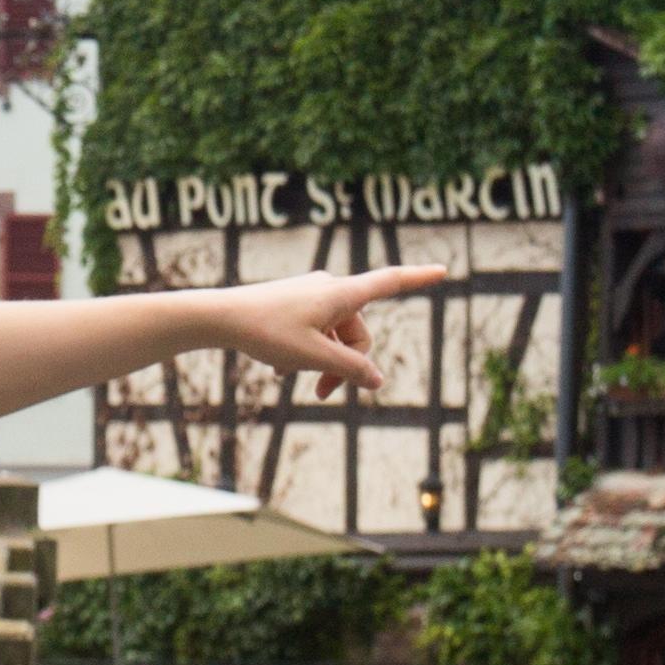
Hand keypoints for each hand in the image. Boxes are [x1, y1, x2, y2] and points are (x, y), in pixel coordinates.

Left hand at [210, 261, 450, 394]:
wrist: (220, 317)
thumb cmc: (267, 332)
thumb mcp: (314, 357)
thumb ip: (350, 369)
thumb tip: (376, 380)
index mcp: (342, 294)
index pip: (390, 282)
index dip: (419, 278)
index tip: (444, 270)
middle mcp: (331, 289)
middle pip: (357, 333)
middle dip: (345, 365)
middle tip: (321, 393)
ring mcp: (311, 296)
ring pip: (333, 337)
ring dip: (321, 362)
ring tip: (291, 377)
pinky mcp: (294, 305)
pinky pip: (313, 332)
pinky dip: (303, 352)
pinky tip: (279, 368)